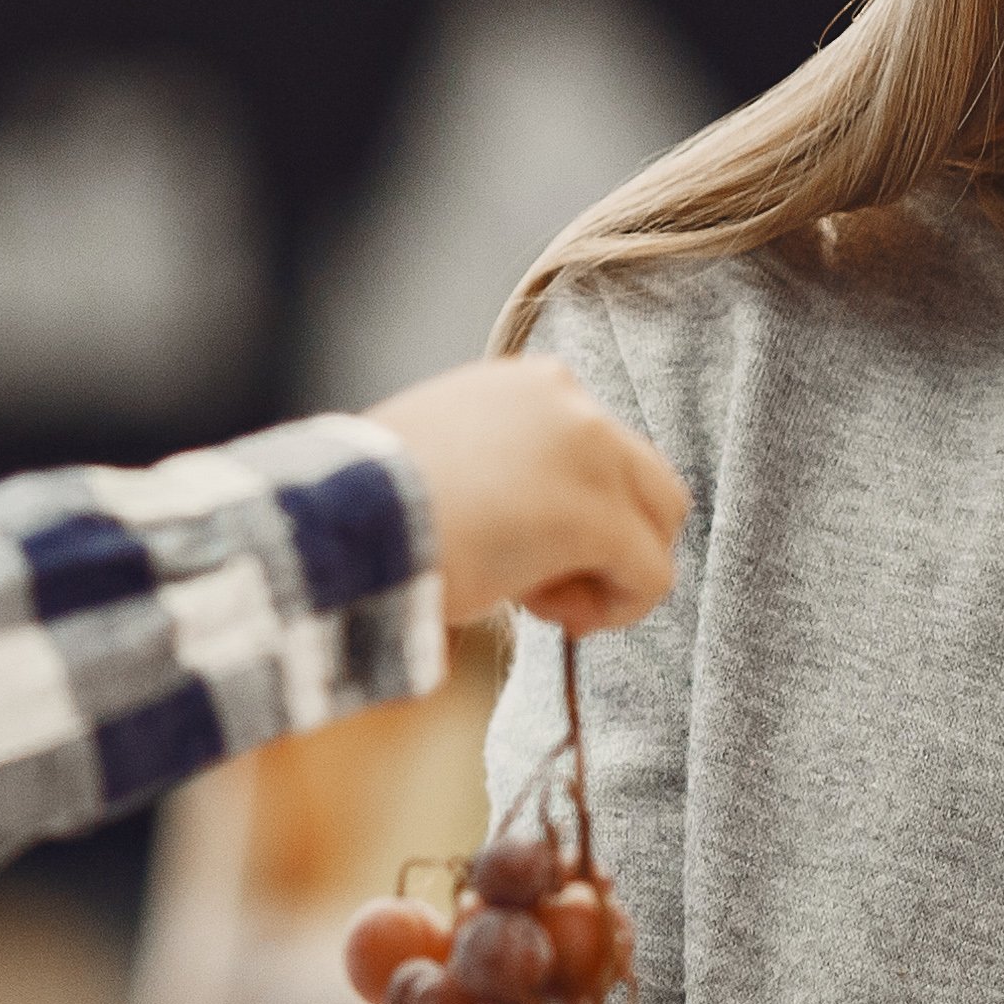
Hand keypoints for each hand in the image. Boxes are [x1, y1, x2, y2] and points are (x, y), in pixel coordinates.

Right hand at [365, 357, 685, 635]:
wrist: (343, 523)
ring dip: (612, 576)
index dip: (575, 511)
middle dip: (610, 543)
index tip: (517, 547)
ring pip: (659, 526)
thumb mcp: (448, 460)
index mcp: (532, 384)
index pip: (600, 449)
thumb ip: (509, 472)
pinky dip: (617, 610)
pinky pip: (652, 576)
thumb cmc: (369, 506)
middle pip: (648, 483)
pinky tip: (560, 620)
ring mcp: (591, 454)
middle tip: (543, 587)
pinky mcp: (598, 517)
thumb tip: (539, 520)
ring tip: (543, 603)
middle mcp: (572, 402)